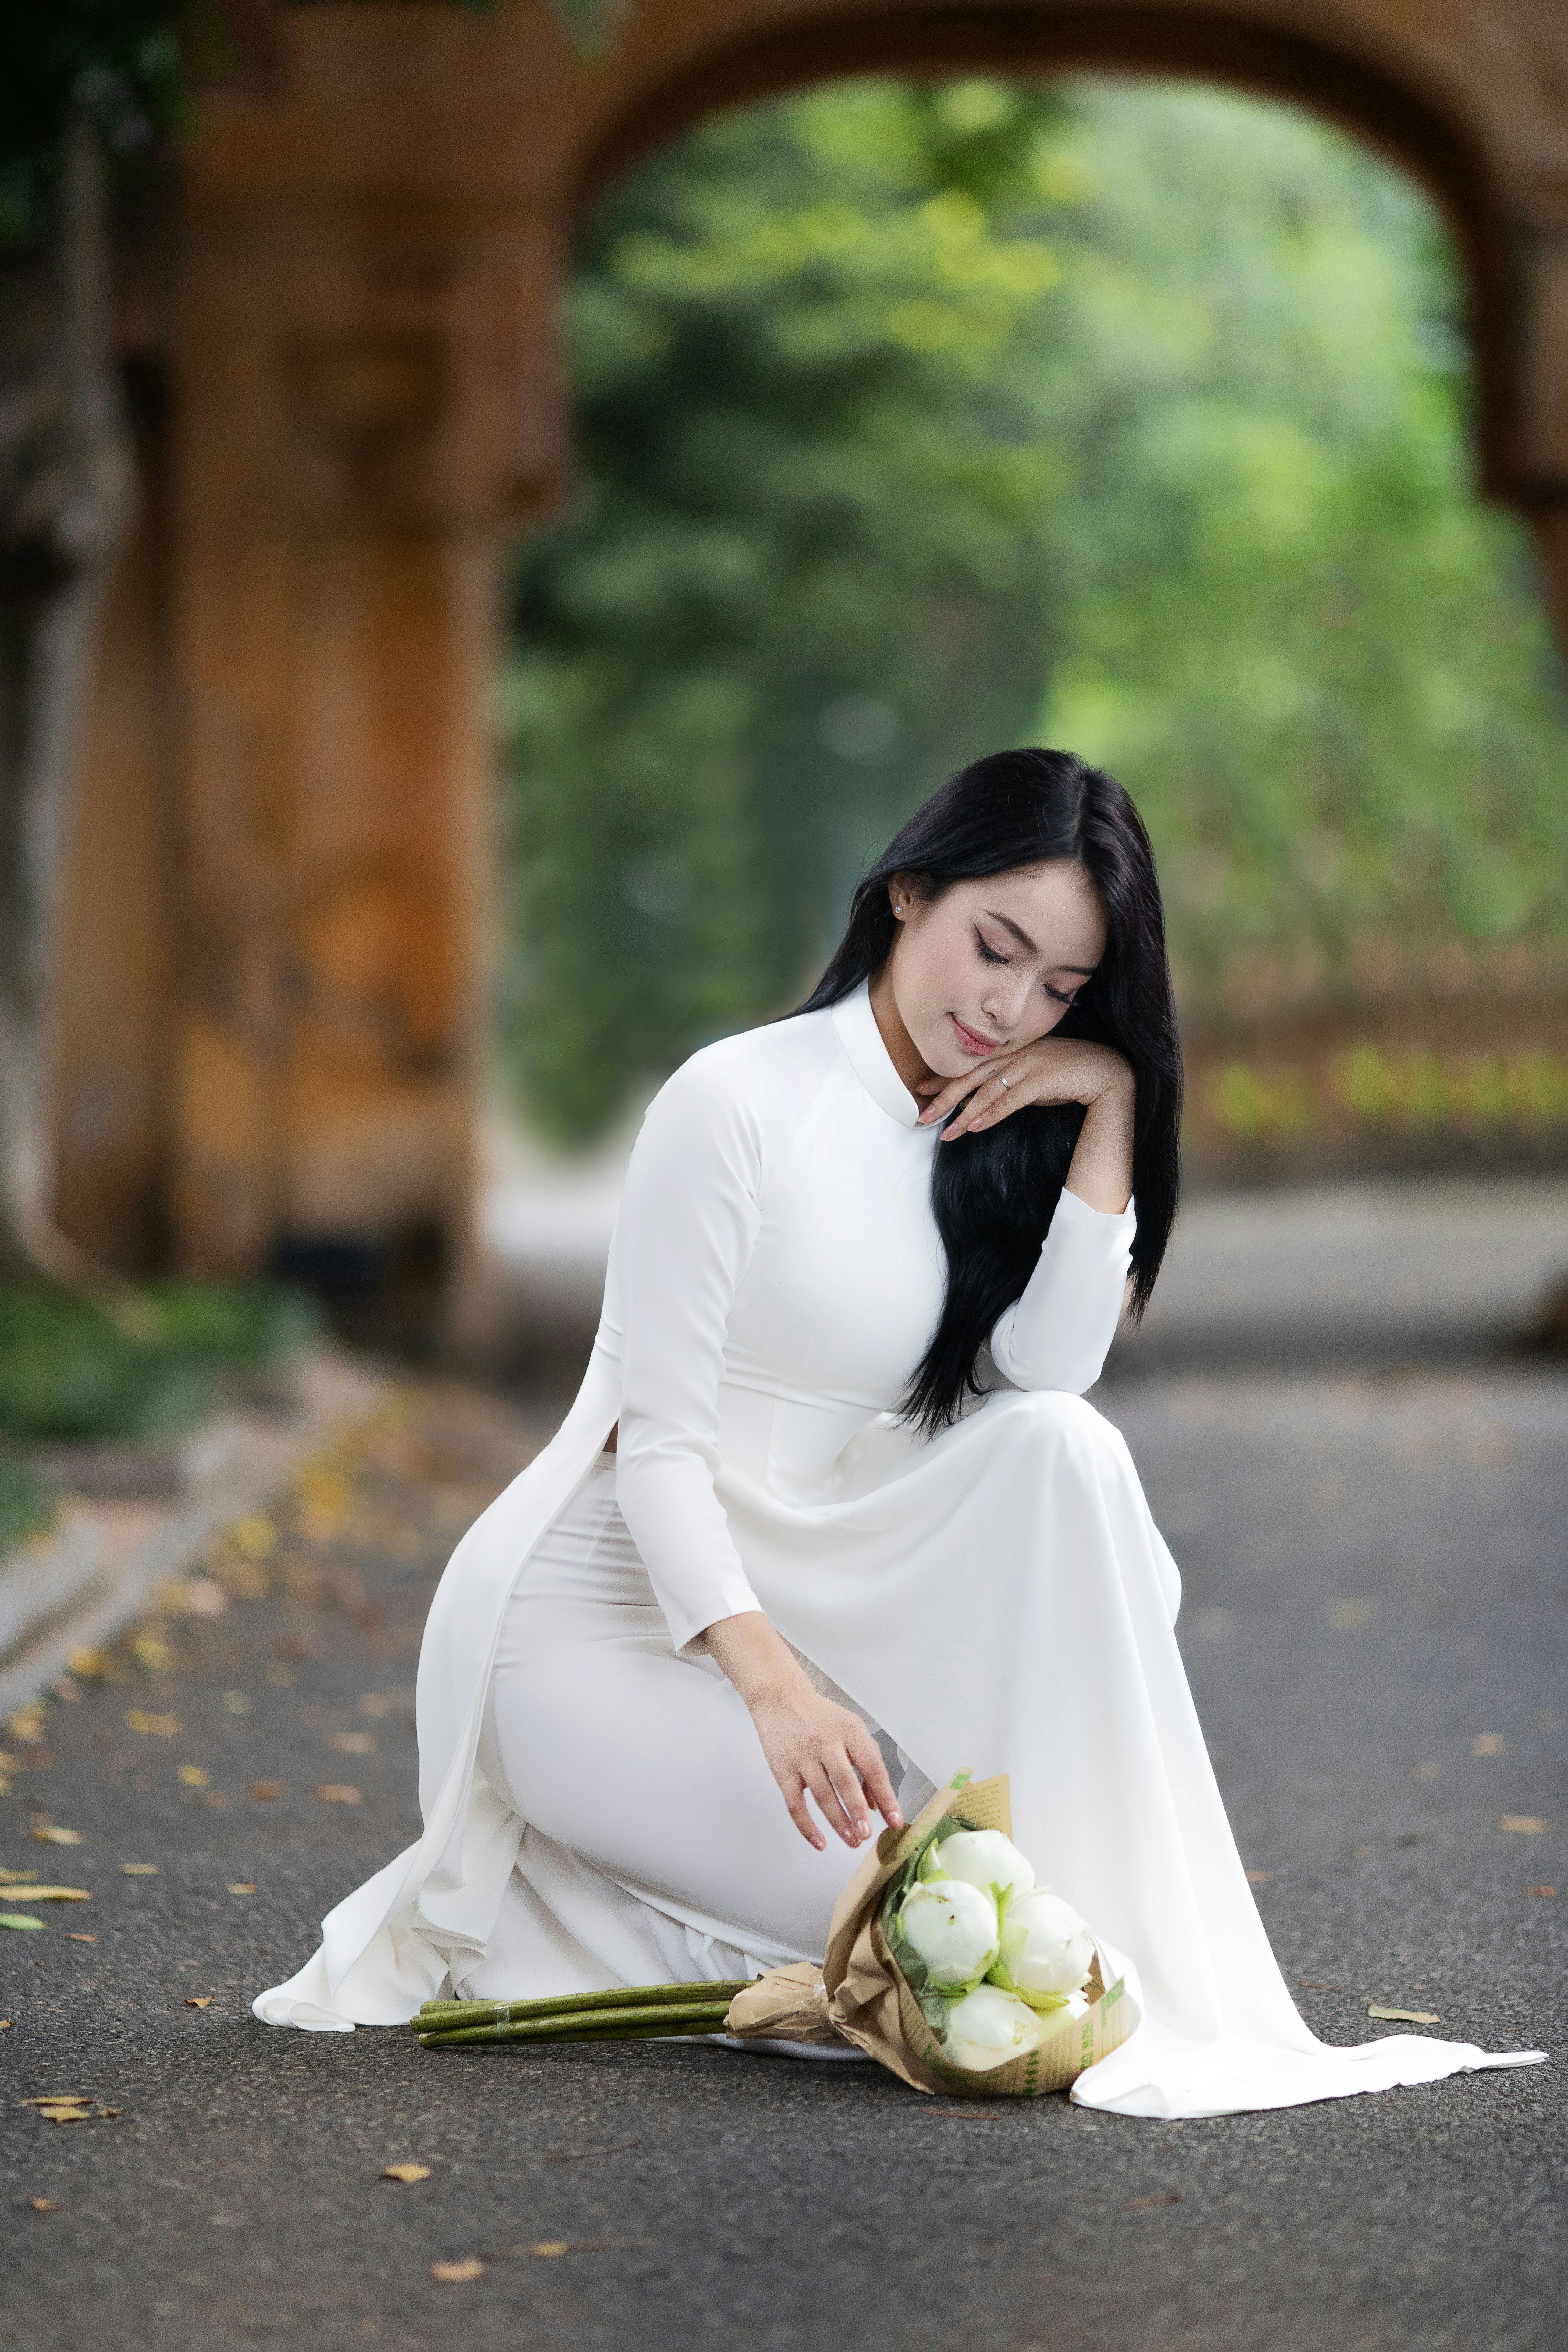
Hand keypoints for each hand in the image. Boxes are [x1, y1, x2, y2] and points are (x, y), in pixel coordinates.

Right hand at [703, 1612, 901, 1850]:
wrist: (780, 1698)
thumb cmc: (820, 1717)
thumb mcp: (851, 1728)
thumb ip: (868, 1760)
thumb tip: (876, 1804)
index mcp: (849, 1730)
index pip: (872, 1767)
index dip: (885, 1796)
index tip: (894, 1820)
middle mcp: (826, 1742)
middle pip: (845, 1782)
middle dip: (858, 1812)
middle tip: (868, 1835)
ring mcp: (802, 1757)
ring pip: (822, 1796)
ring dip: (838, 1823)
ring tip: (852, 1840)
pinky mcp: (782, 1770)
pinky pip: (795, 1804)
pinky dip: (806, 1826)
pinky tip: (820, 1841)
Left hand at [915, 1035, 1132, 1138]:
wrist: (1106, 1071)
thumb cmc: (1068, 1075)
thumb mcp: (1033, 1078)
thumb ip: (1009, 1085)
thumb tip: (984, 1102)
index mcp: (1011, 1051)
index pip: (971, 1065)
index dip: (945, 1078)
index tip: (922, 1090)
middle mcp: (1016, 1054)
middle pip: (972, 1076)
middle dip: (945, 1098)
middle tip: (922, 1116)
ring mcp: (1029, 1064)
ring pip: (987, 1090)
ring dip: (965, 1114)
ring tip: (947, 1132)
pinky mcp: (1042, 1079)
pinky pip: (1010, 1099)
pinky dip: (991, 1113)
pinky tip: (975, 1126)